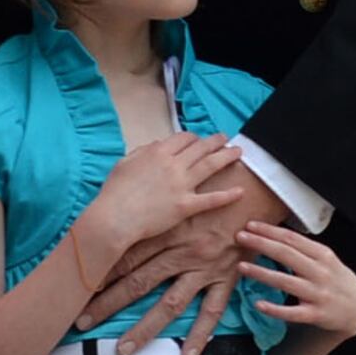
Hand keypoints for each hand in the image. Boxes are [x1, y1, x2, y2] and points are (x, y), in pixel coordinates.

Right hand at [84, 133, 253, 252]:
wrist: (115, 217)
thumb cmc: (115, 192)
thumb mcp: (125, 162)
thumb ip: (143, 151)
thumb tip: (158, 145)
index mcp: (158, 152)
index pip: (183, 138)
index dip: (194, 137)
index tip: (199, 139)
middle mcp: (173, 165)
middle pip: (200, 148)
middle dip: (215, 141)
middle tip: (225, 139)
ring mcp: (181, 185)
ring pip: (210, 165)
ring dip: (226, 157)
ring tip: (238, 152)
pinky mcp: (186, 206)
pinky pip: (211, 199)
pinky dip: (228, 195)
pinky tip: (240, 191)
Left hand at [88, 165, 289, 354]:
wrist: (255, 187)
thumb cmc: (213, 186)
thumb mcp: (177, 191)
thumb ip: (152, 207)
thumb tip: (124, 217)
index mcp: (165, 230)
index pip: (125, 256)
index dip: (99, 273)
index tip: (76, 288)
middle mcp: (180, 252)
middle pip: (138, 282)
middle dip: (107, 303)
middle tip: (82, 322)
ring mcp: (203, 268)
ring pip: (170, 303)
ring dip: (145, 328)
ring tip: (124, 350)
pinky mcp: (226, 277)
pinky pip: (212, 310)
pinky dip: (201, 334)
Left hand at [235, 222, 355, 344]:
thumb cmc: (335, 279)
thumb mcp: (326, 259)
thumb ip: (304, 248)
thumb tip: (273, 234)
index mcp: (323, 255)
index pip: (293, 239)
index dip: (270, 231)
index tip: (250, 225)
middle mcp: (321, 272)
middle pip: (287, 255)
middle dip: (262, 244)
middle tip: (240, 237)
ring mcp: (318, 294)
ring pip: (286, 281)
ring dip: (262, 273)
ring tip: (241, 266)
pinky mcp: (315, 315)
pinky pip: (292, 312)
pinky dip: (275, 309)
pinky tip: (258, 304)